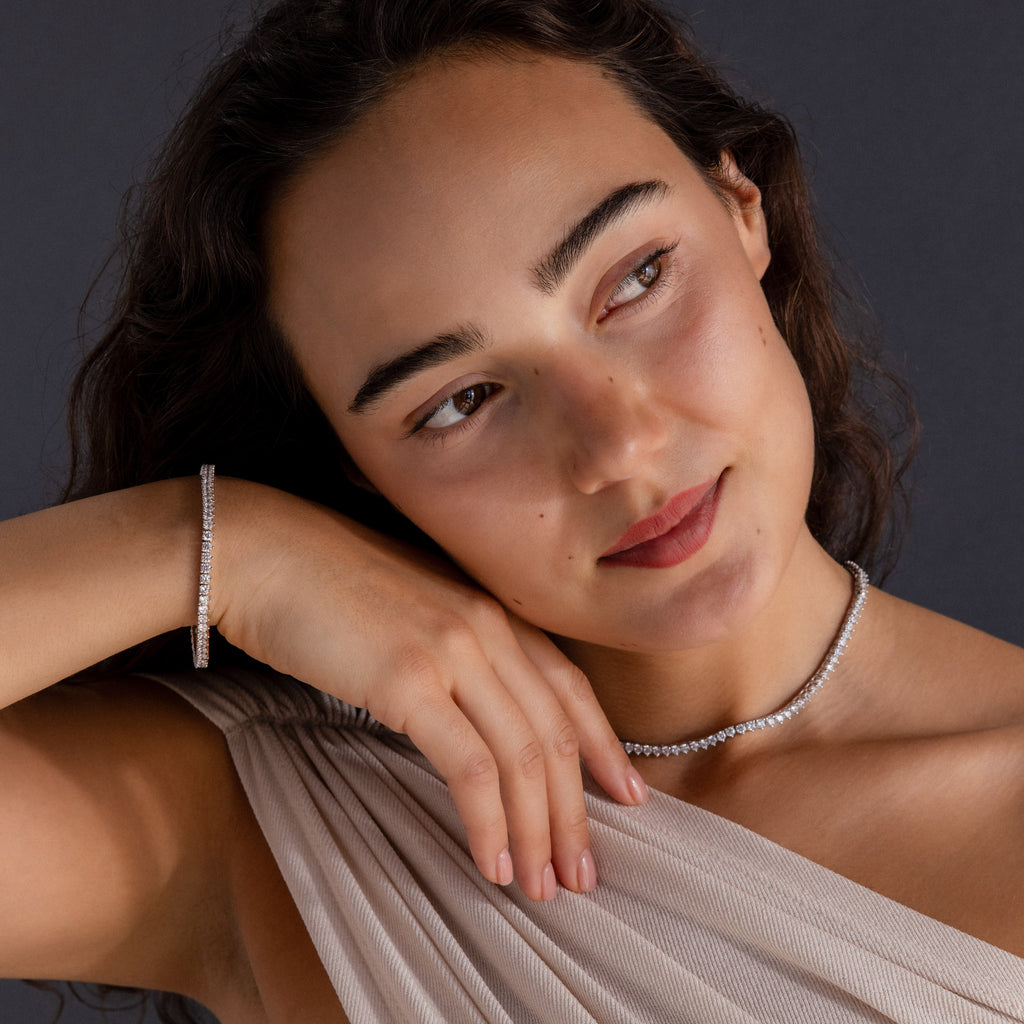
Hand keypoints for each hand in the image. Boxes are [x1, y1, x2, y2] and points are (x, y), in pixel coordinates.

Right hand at [213, 480, 647, 900]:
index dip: (604, 746)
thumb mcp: (410, 609)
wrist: (263, 549)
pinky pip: (468, 767)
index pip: (570, 686)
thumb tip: (471, 714)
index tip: (627, 796)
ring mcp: (451, 650)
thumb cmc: (324, 583)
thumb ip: (454, 651)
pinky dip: (488, 821)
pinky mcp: (408, 680)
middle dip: (576, 811)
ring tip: (542, 885)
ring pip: (523, 756)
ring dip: (538, 830)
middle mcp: (486, 626)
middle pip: (555, 732)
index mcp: (491, 609)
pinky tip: (491, 862)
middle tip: (582, 872)